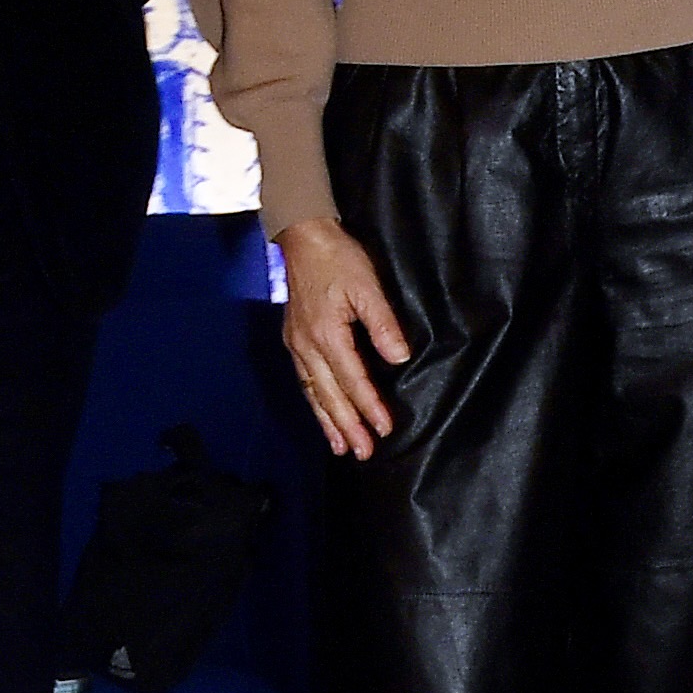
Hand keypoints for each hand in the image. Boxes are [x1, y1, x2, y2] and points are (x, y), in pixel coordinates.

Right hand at [274, 216, 416, 459]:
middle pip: (328, 395)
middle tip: (362, 453)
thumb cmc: (339, 260)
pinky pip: (304, 380)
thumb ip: (383, 324)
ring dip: (327, 421)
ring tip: (340, 447)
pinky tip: (322, 414)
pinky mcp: (293, 339)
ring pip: (312, 392)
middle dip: (346, 426)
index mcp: (327, 335)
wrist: (303, 239)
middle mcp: (307, 346)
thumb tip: (399, 358)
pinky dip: (314, 402)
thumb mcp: (368, 286)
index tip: (384, 429)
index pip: (352, 380)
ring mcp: (296, 344)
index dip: (369, 406)